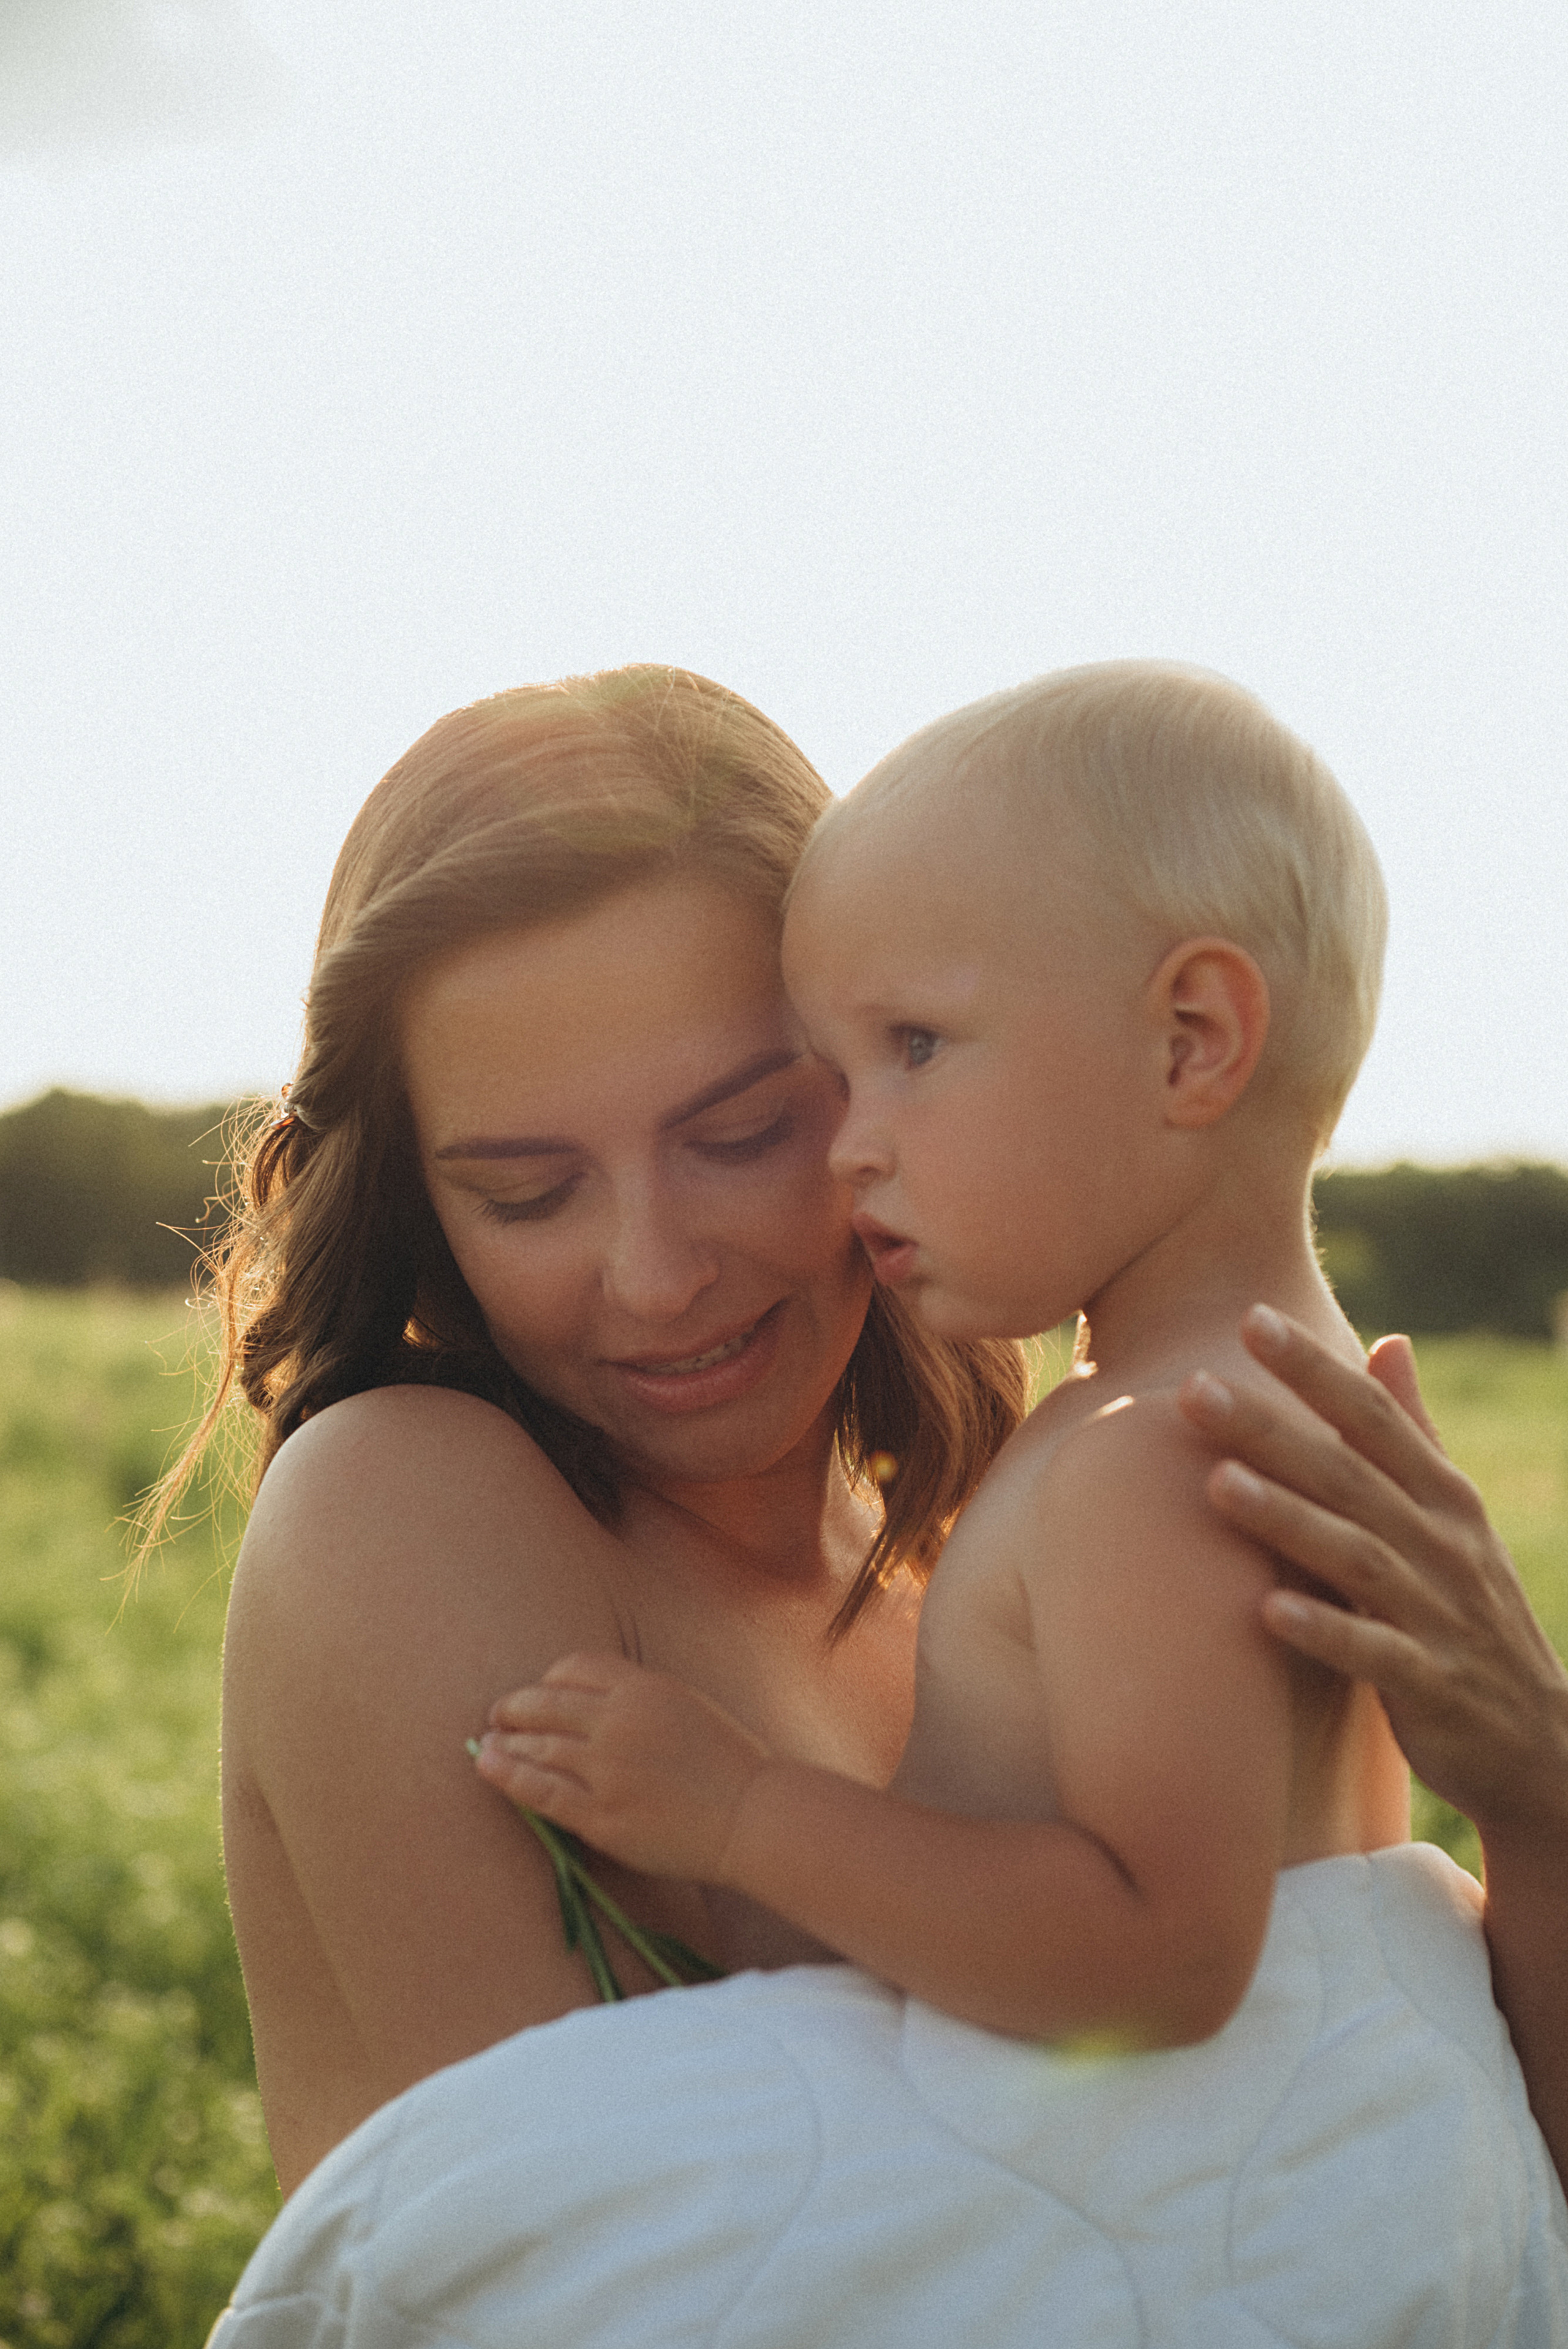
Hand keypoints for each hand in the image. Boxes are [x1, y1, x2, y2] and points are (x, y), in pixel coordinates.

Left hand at [473, 1651, 771, 1882]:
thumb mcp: (685, 1705)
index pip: (574, 1668)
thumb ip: (638, 1699)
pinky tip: (487, 1768)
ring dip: (504, 1743)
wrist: (751, 1815)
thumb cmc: (727, 1763)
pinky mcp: (601, 1816)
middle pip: (545, 1704)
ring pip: (538, 1747)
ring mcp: (607, 1770)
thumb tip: (589, 1704)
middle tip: (496, 1716)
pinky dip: (508, 1777)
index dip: (546, 1681)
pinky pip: (542, 1792)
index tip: (537, 1695)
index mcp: (643, 1689)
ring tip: (484, 1744)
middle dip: (513, 1708)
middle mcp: (618, 1722)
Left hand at [1178, 1305, 1567, 1844]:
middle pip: (1350, 1475)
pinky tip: (1267, 1611)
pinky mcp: (1432, 1686)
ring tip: (1216, 1484)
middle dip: (1273, 1430)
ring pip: (1357, 1557)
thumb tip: (1389, 1342)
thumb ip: (1414, 1431)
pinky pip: (1374, 1656)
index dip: (1315, 1369)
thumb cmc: (1472, 1610)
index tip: (1250, 1318)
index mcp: (1444, 1497)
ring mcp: (1440, 1616)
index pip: (1373, 1417)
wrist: (1541, 1741)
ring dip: (1288, 1520)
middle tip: (1192, 1389)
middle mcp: (1443, 1545)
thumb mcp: (1454, 1514)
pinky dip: (1325, 1631)